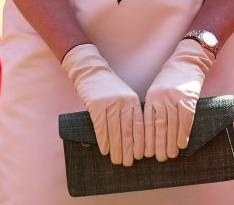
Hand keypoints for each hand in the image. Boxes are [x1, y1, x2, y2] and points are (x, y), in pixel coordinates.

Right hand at [61, 43, 144, 166]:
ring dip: (116, 148)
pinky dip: (103, 140)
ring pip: (115, 130)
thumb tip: (132, 139)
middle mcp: (123, 101)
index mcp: (133, 101)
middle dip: (129, 149)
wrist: (91, 71)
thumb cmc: (108, 88)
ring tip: (117, 160)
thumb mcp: (123, 97)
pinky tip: (105, 150)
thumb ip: (128, 113)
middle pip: (128, 130)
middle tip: (129, 163)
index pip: (139, 125)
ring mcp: (110, 102)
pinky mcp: (96, 104)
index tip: (141, 156)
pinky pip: (101, 126)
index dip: (140, 142)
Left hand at [144, 39, 213, 160]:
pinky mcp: (189, 97)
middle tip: (158, 158)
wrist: (186, 62)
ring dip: (171, 142)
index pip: (146, 122)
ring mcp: (175, 97)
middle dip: (158, 144)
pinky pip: (186, 119)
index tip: (144, 153)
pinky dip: (184, 133)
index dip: (146, 139)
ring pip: (172, 124)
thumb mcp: (157, 91)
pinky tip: (182, 144)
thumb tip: (151, 134)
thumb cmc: (170, 80)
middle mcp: (161, 97)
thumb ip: (154, 108)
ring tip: (170, 155)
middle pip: (159, 125)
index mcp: (151, 97)